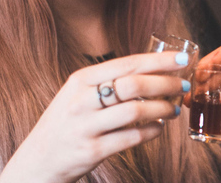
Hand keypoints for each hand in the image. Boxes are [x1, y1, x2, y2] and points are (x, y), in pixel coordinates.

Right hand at [0, 52, 189, 182]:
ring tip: (174, 109)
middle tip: (183, 86)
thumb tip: (155, 67)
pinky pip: (131, 138)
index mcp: (80, 80)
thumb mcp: (78, 94)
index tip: (183, 59)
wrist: (36, 161)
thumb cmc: (67, 122)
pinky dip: (151, 131)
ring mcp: (85, 127)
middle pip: (134, 85)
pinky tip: (159, 128)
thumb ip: (109, 80)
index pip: (127, 63)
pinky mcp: (91, 151)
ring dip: (162, 108)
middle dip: (166, 84)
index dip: (159, 60)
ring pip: (136, 111)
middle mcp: (81, 101)